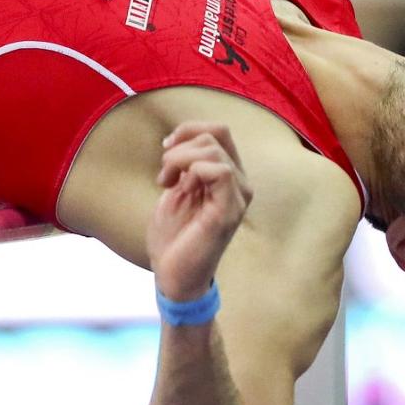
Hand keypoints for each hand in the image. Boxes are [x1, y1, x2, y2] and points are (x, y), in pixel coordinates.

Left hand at [148, 122, 253, 299]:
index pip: (219, 132)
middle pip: (216, 135)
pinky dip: (192, 171)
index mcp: (228, 176)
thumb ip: (185, 165)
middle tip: (164, 175)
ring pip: (214, 151)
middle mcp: (240, 184)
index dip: (189, 130)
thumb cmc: (174, 237)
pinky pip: (220, 172)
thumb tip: (182, 140)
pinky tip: (178, 188)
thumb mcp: (176, 190)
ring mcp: (238, 197)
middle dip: (180, 147)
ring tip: (166, 182)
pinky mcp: (229, 211)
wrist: (172, 274)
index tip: (166, 148)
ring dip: (180, 160)